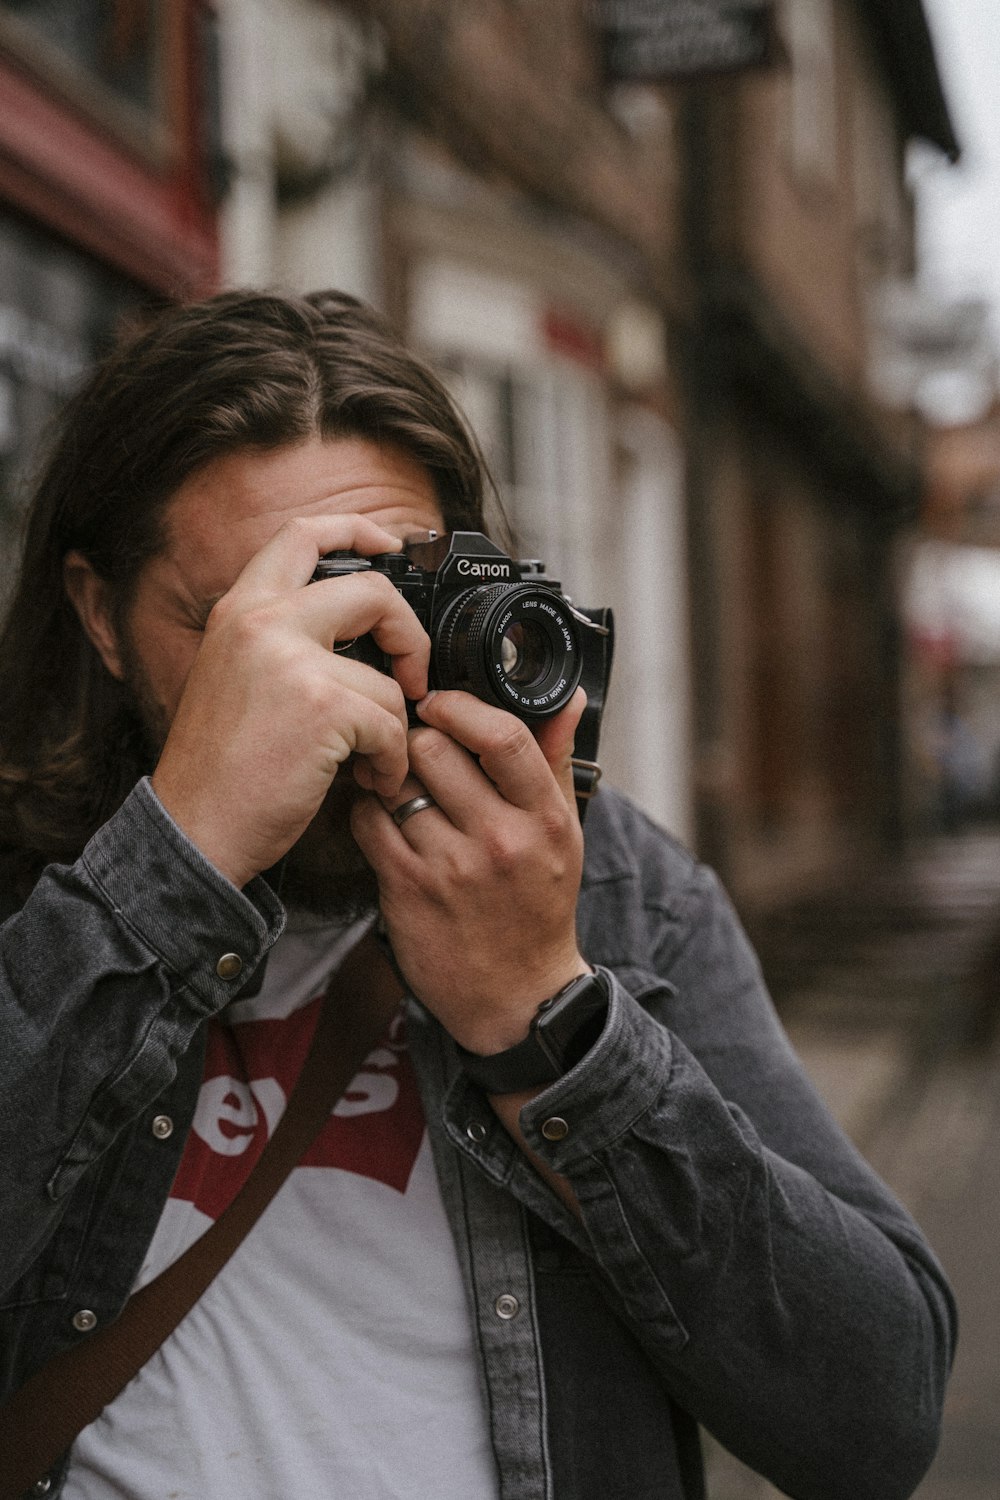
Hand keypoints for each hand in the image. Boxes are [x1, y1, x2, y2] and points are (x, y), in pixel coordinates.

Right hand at [152, 515, 430, 887]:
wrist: (195, 828)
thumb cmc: (221, 770)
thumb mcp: (239, 677)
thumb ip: (286, 641)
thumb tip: (362, 633)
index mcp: (240, 610)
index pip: (303, 534)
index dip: (357, 529)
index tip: (391, 546)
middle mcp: (261, 622)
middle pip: (372, 591)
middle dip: (409, 636)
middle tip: (411, 679)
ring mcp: (291, 660)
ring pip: (388, 678)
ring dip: (394, 729)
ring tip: (372, 760)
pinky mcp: (322, 706)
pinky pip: (392, 724)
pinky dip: (392, 761)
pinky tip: (370, 780)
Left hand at [350, 688, 589, 1052]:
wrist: (517, 998)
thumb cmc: (538, 907)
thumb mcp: (563, 834)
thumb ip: (555, 762)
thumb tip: (567, 700)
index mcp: (544, 819)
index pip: (502, 736)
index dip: (460, 706)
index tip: (441, 703)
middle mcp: (501, 841)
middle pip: (434, 749)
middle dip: (418, 741)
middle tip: (417, 751)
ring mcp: (451, 867)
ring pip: (395, 783)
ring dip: (390, 777)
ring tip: (402, 787)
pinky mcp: (407, 891)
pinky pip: (368, 822)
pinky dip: (369, 811)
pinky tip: (385, 820)